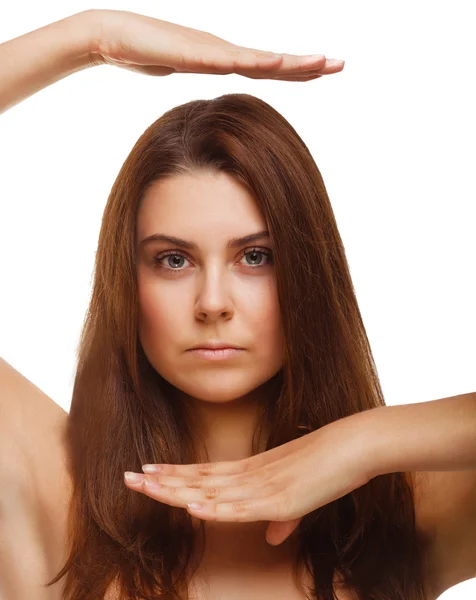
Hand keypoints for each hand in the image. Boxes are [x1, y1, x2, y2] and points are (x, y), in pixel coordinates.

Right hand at [86, 8, 343, 80]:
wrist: (112, 36)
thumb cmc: (144, 52)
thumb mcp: (180, 68)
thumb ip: (197, 72)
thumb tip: (208, 84)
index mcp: (224, 58)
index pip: (268, 66)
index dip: (297, 68)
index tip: (325, 70)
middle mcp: (224, 51)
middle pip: (273, 60)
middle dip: (308, 63)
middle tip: (341, 64)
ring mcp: (211, 50)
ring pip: (259, 59)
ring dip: (292, 62)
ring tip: (322, 63)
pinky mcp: (194, 53)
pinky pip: (228, 60)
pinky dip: (253, 63)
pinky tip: (274, 65)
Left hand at [124, 414, 371, 545]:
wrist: (353, 445)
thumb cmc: (329, 464)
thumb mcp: (301, 496)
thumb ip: (283, 516)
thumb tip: (273, 536)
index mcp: (253, 470)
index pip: (205, 473)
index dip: (175, 474)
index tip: (149, 472)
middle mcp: (250, 475)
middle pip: (198, 479)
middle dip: (162, 480)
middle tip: (127, 477)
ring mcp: (261, 486)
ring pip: (209, 490)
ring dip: (175, 490)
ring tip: (144, 486)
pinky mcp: (278, 499)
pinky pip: (239, 506)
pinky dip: (213, 506)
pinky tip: (190, 505)